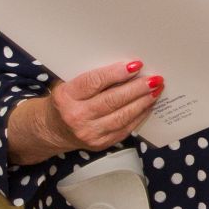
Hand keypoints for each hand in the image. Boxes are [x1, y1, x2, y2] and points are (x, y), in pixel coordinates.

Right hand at [45, 60, 162, 153]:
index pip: (94, 82)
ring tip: (156, 90)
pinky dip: (139, 115)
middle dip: (137, 88)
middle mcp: (76, 116)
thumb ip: (92, 79)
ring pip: (122, 116)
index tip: (135, 65)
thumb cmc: (65, 101)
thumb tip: (127, 68)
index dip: (116, 73)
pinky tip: (148, 105)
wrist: (53, 129)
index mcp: (66, 96)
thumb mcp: (69, 84)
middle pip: (112, 100)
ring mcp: (89, 133)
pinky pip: (125, 128)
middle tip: (154, 78)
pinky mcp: (101, 144)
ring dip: (143, 102)